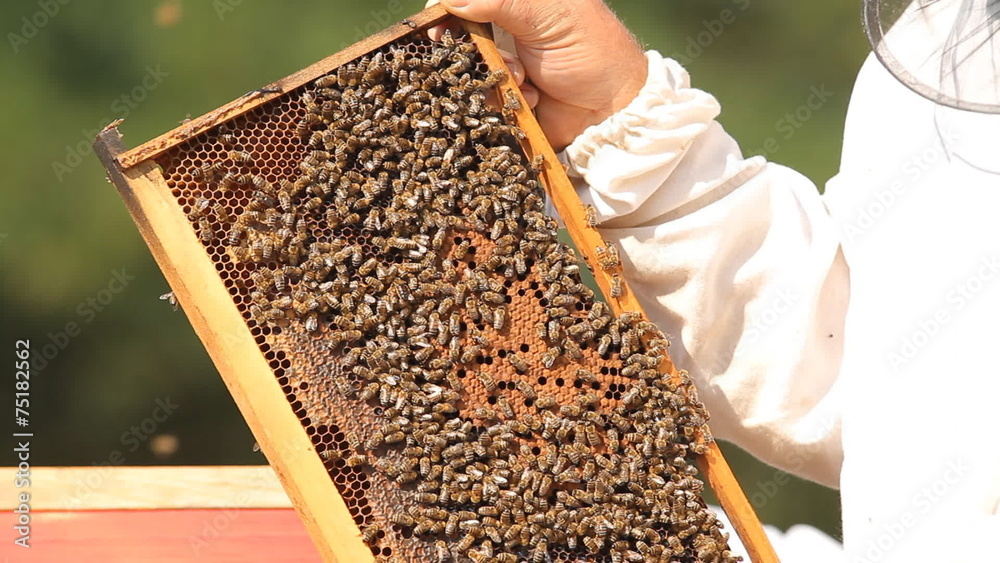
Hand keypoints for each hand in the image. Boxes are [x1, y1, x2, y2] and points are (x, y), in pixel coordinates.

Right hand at [426, 0, 647, 150]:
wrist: (613, 110)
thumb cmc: (591, 53)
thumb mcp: (548, 17)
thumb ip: (501, 2)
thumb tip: (453, 1)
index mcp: (519, 4)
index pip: (468, 2)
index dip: (448, 10)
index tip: (438, 24)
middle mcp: (508, 32)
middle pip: (462, 35)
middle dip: (467, 48)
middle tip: (475, 58)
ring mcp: (506, 67)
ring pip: (469, 70)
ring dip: (493, 75)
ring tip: (523, 79)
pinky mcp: (507, 100)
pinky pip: (484, 101)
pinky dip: (503, 100)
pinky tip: (530, 98)